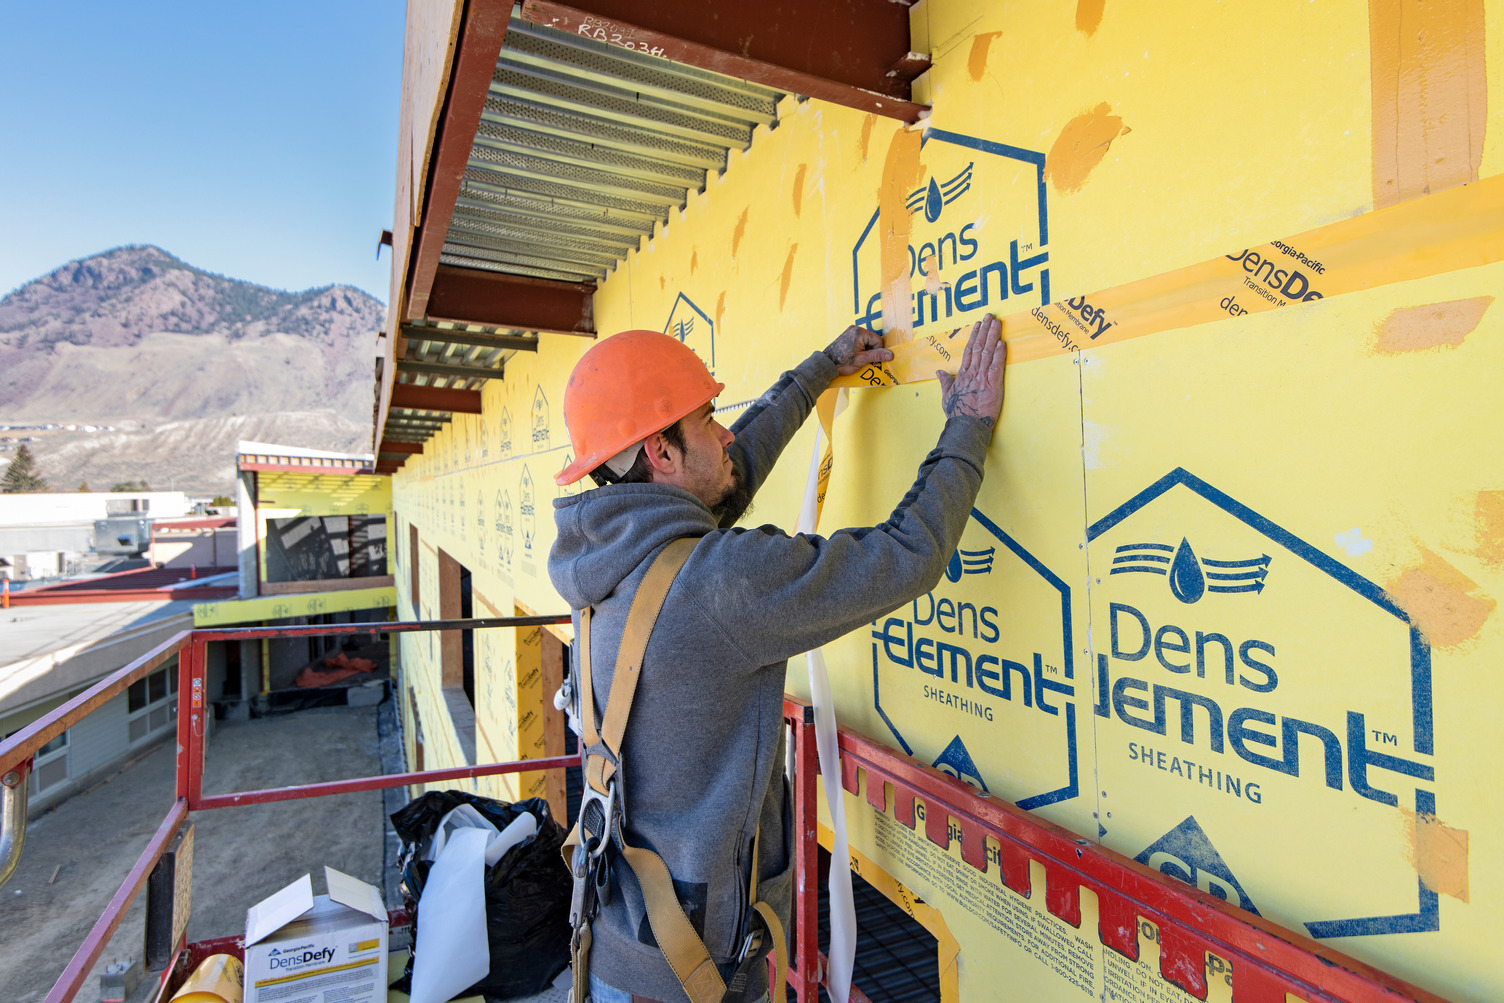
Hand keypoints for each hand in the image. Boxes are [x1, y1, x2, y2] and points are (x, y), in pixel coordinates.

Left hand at [823, 325, 892, 375]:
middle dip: (870, 351)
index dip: (876, 351)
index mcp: (860, 332)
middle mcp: (855, 329)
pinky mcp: (847, 335)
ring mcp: (850, 331)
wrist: (826, 365)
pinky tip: (853, 355)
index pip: (878, 340)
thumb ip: (877, 356)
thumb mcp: (862, 360)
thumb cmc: (842, 362)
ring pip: (866, 341)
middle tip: (861, 359)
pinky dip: (859, 348)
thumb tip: (890, 355)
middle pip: (872, 340)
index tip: (869, 359)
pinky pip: (859, 341)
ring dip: (865, 350)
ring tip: (855, 358)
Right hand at [936, 315, 1004, 429]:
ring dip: (993, 336)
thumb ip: (945, 382)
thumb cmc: (957, 414)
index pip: (969, 350)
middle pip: (979, 346)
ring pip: (988, 352)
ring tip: (997, 323)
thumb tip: (939, 371)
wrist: (966, 425)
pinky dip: (999, 354)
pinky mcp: (993, 385)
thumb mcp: (947, 397)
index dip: (974, 336)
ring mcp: (982, 377)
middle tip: (990, 316)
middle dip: (985, 330)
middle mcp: (972, 372)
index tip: (978, 324)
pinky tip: (1002, 343)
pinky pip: (996, 366)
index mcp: (962, 374)